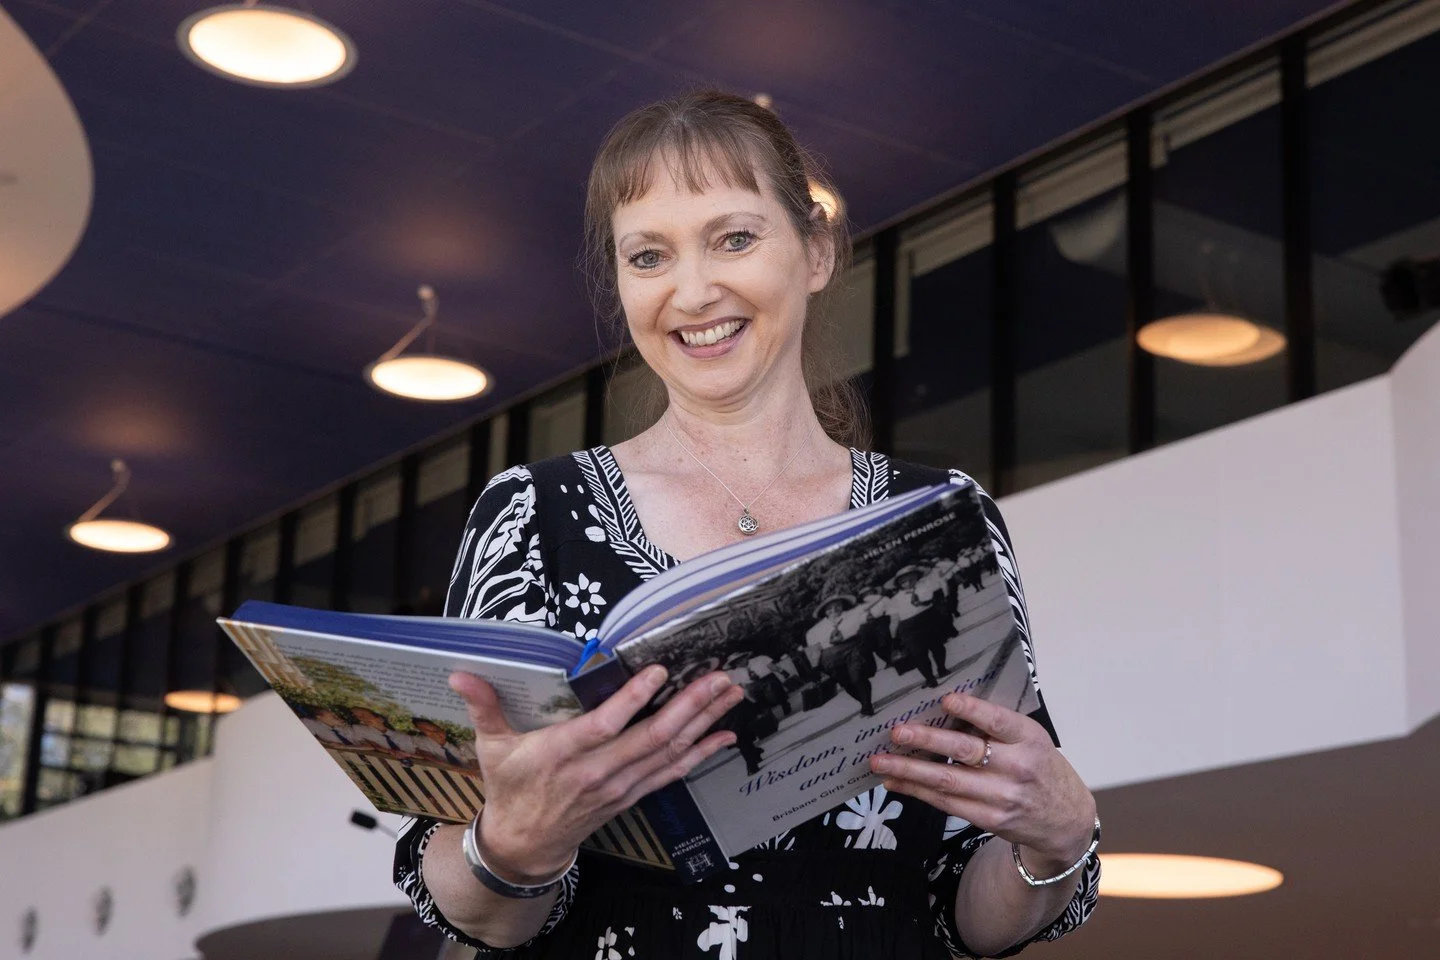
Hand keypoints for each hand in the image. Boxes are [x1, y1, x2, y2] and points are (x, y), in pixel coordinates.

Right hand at [449, 666, 743, 881]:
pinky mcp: (632, 795)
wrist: (524, 845)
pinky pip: (673, 772)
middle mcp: (596, 772)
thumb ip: (484, 706)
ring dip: (703, 722)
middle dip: (689, 705)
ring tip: (731, 692)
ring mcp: (619, 787)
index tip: (659, 671)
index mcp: (561, 755)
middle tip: (718, 676)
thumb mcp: (491, 747)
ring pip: (669, 752)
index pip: (604, 726)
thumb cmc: (509, 788)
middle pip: (651, 738)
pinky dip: (701, 752)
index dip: (633, 700)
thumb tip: (461, 672)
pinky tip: (724, 732)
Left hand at [869, 692, 1095, 869]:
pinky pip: (946, 803)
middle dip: (926, 740)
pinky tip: (895, 781)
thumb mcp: (1031, 739)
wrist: (1065, 819)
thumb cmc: (1040, 767)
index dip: (972, 709)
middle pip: (965, 751)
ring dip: (909, 770)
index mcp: (1029, 739)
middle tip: (895, 731)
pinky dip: (917, 791)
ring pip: (947, 781)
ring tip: (880, 761)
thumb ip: (997, 727)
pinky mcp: (988, 819)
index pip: (998, 721)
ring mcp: (1001, 797)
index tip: (945, 698)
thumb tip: (943, 708)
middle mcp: (1016, 768)